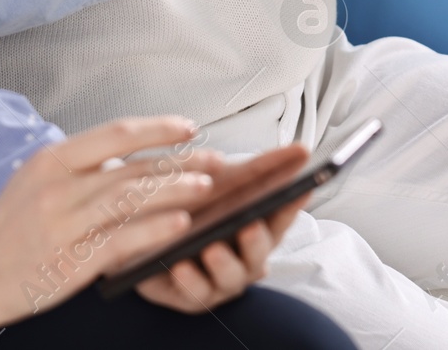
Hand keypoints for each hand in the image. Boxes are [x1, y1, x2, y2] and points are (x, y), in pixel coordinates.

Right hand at [0, 117, 224, 344]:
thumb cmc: (7, 231)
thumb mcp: (37, 183)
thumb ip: (83, 168)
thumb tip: (133, 156)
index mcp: (52, 161)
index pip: (115, 133)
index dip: (158, 128)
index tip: (189, 128)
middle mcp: (58, 188)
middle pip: (131, 167)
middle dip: (180, 162)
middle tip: (214, 160)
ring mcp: (63, 225)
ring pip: (130, 200)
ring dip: (174, 191)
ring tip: (206, 187)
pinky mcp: (68, 261)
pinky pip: (120, 241)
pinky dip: (153, 230)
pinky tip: (179, 224)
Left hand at [135, 146, 310, 313]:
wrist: (145, 229)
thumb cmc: (194, 206)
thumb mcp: (225, 182)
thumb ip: (261, 168)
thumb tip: (302, 151)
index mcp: (258, 228)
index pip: (281, 218)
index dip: (292, 206)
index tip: (301, 191)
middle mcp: (245, 258)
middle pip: (260, 253)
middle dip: (257, 241)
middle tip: (250, 225)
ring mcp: (220, 280)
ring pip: (231, 277)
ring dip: (224, 263)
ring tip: (213, 249)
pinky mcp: (191, 296)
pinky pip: (194, 293)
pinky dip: (190, 280)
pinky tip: (181, 266)